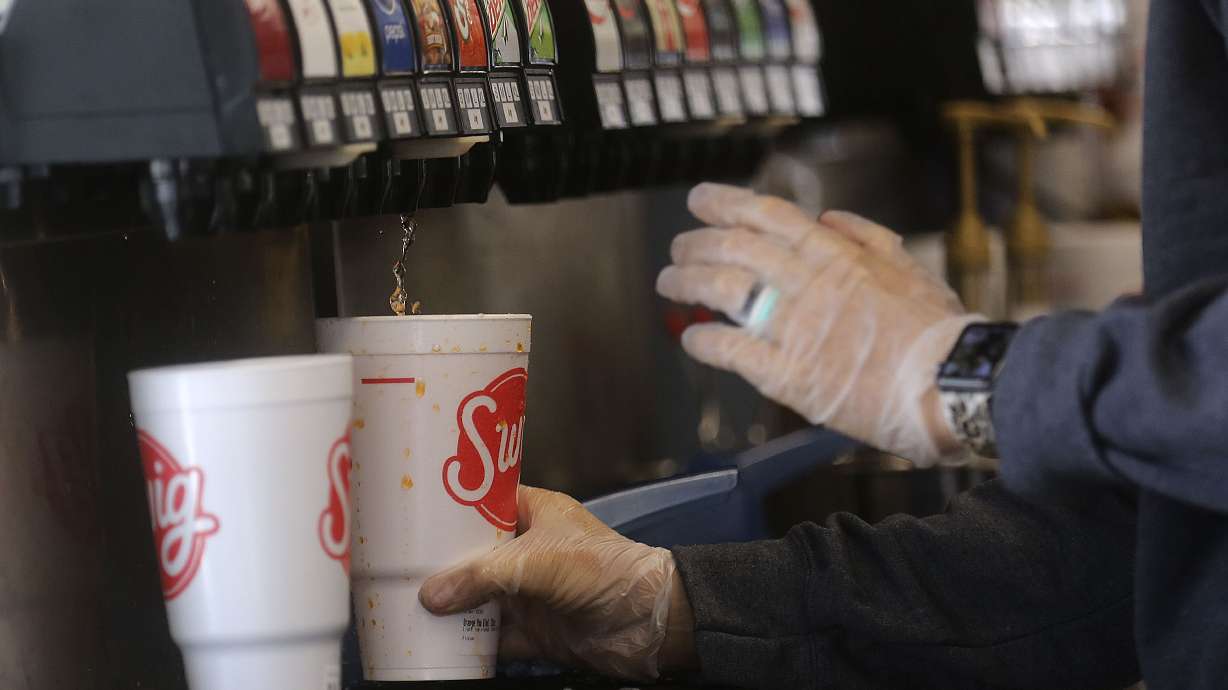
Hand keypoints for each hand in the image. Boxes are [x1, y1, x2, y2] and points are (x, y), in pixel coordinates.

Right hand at [419, 486, 696, 679]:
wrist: (648, 624)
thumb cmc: (606, 570)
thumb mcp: (539, 560)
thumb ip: (484, 575)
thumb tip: (432, 595)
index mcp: (537, 514)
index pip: (487, 501)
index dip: (454, 506)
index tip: (415, 511)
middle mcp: (530, 550)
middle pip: (474, 555)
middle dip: (441, 564)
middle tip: (398, 565)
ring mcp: (531, 592)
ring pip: (478, 598)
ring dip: (450, 606)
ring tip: (407, 605)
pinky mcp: (535, 631)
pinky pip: (492, 638)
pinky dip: (468, 644)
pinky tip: (438, 643)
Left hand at [657, 183, 983, 464]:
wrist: (952, 384)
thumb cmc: (938, 333)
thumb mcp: (911, 267)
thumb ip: (868, 238)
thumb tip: (831, 218)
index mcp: (837, 254)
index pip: (767, 215)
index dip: (726, 203)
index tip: (700, 200)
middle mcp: (809, 283)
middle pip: (733, 248)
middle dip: (696, 243)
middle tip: (678, 247)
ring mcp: (794, 327)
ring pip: (722, 290)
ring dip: (687, 282)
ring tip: (669, 283)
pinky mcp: (788, 373)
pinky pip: (731, 348)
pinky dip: (704, 340)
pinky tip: (692, 338)